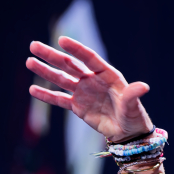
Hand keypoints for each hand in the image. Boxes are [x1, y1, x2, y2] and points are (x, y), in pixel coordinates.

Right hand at [26, 36, 152, 140]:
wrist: (128, 133)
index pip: (89, 58)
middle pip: (70, 65)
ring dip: (45, 71)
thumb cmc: (134, 117)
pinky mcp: (77, 106)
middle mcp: (93, 80)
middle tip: (33, 45)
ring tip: (29, 61)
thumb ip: (133, 96)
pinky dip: (47, 95)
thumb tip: (144, 86)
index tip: (61, 40)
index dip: (76, 49)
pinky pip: (60, 99)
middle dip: (52, 55)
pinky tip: (33, 89)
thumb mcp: (133, 106)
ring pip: (61, 79)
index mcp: (107, 75)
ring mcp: (83, 92)